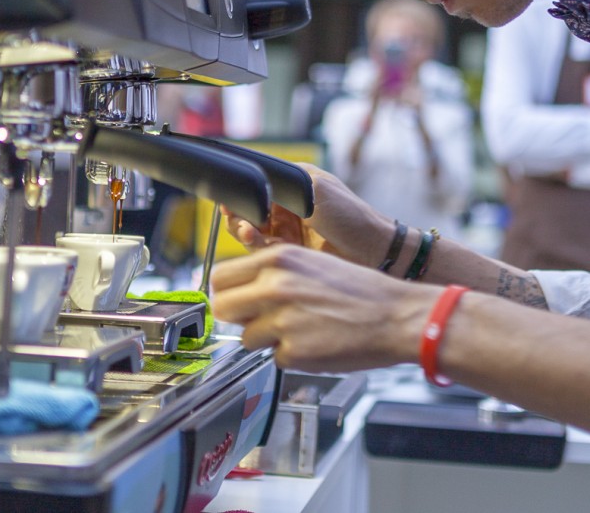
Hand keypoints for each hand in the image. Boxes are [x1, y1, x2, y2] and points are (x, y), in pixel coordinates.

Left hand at [211, 243, 434, 371]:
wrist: (395, 315)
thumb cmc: (359, 290)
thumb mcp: (310, 263)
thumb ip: (273, 273)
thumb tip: (242, 289)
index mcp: (277, 258)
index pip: (220, 276)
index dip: (227, 292)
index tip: (234, 300)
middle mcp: (274, 286)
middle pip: (223, 308)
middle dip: (237, 318)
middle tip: (258, 321)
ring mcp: (282, 320)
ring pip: (246, 338)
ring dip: (267, 340)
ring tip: (299, 330)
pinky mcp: (294, 352)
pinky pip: (276, 359)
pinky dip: (292, 357)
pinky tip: (315, 344)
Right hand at [222, 163, 393, 268]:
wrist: (374, 253)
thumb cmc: (352, 216)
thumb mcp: (317, 190)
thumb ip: (285, 184)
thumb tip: (254, 183)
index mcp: (294, 182)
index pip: (258, 181)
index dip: (243, 190)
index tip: (231, 197)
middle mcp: (288, 204)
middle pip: (250, 207)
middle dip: (239, 213)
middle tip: (237, 219)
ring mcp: (288, 229)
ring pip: (252, 229)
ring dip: (245, 230)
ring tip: (248, 232)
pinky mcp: (289, 252)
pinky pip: (263, 249)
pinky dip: (256, 246)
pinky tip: (259, 243)